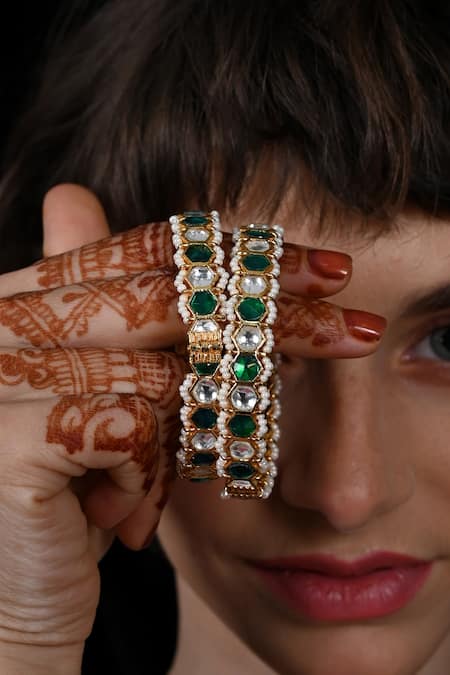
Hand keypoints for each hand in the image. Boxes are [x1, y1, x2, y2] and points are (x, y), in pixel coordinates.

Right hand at [0, 184, 385, 662]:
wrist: (11, 595)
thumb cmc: (70, 489)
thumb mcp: (106, 398)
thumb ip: (112, 313)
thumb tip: (75, 193)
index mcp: (24, 297)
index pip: (151, 253)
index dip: (242, 259)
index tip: (326, 273)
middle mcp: (4, 321)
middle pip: (172, 299)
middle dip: (279, 316)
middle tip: (357, 330)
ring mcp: (2, 378)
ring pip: (163, 374)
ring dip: (196, 435)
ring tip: (173, 479)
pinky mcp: (12, 442)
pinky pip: (132, 433)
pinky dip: (147, 479)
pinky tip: (119, 518)